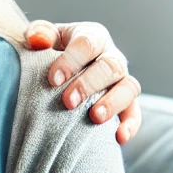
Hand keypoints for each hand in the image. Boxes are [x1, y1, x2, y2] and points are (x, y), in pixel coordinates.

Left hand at [25, 20, 141, 142]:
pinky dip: (130, 124)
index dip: (71, 60)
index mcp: (91, 37)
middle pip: (110, 66)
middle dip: (89, 84)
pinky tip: (119, 138)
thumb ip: (39, 34)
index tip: (53, 80)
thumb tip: (37, 39)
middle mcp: (110, 56)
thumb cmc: (48, 54)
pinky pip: (134, 112)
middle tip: (68, 102)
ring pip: (129, 87)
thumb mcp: (42, 40)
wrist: (59, 74)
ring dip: (113, 103)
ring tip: (95, 118)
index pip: (87, 43)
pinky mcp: (127, 103)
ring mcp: (121, 80)